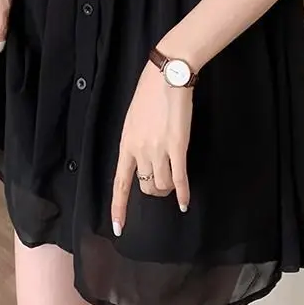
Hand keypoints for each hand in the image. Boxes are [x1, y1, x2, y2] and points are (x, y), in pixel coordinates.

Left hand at [111, 61, 192, 235]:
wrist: (167, 76)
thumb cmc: (149, 93)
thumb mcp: (133, 119)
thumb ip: (135, 141)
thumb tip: (142, 158)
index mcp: (126, 144)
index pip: (120, 183)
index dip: (120, 207)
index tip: (119, 228)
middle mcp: (140, 151)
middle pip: (146, 186)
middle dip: (154, 189)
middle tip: (162, 183)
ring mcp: (159, 150)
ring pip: (162, 184)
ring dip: (168, 188)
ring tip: (174, 182)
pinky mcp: (178, 146)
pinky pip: (179, 178)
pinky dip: (183, 193)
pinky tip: (185, 203)